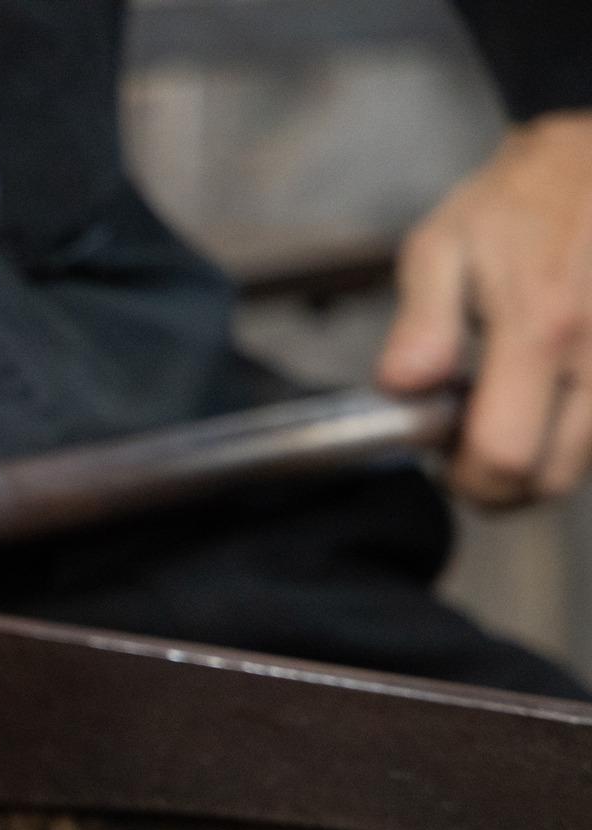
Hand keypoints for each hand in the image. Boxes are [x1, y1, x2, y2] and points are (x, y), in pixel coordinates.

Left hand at [379, 111, 591, 505]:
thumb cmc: (517, 198)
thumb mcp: (443, 246)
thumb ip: (421, 323)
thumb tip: (403, 387)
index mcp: (539, 327)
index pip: (505, 456)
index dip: (465, 479)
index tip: (442, 455)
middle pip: (552, 480)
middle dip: (502, 483)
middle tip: (470, 444)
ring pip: (587, 461)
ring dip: (541, 460)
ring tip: (507, 412)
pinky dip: (575, 433)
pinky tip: (546, 395)